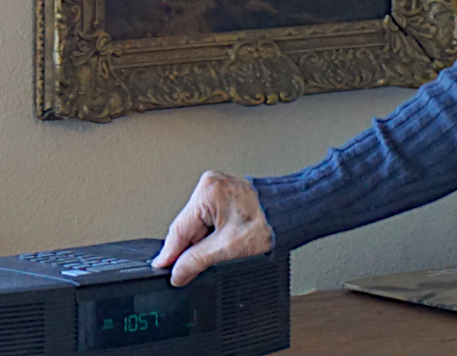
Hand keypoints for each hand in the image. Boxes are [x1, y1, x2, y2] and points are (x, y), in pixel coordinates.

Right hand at [151, 170, 274, 286]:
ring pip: (201, 226)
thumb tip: (178, 272)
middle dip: (192, 249)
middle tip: (193, 270)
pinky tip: (225, 243)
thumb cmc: (271, 224)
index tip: (162, 268)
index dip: (170, 253)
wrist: (294, 215)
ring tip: (223, 251)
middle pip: (190, 227)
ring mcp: (220, 189)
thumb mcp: (228, 248)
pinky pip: (212, 220)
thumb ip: (197, 261)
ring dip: (205, 244)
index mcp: (208, 190)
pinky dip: (214, 235)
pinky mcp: (228, 196)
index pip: (179, 228)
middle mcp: (211, 184)